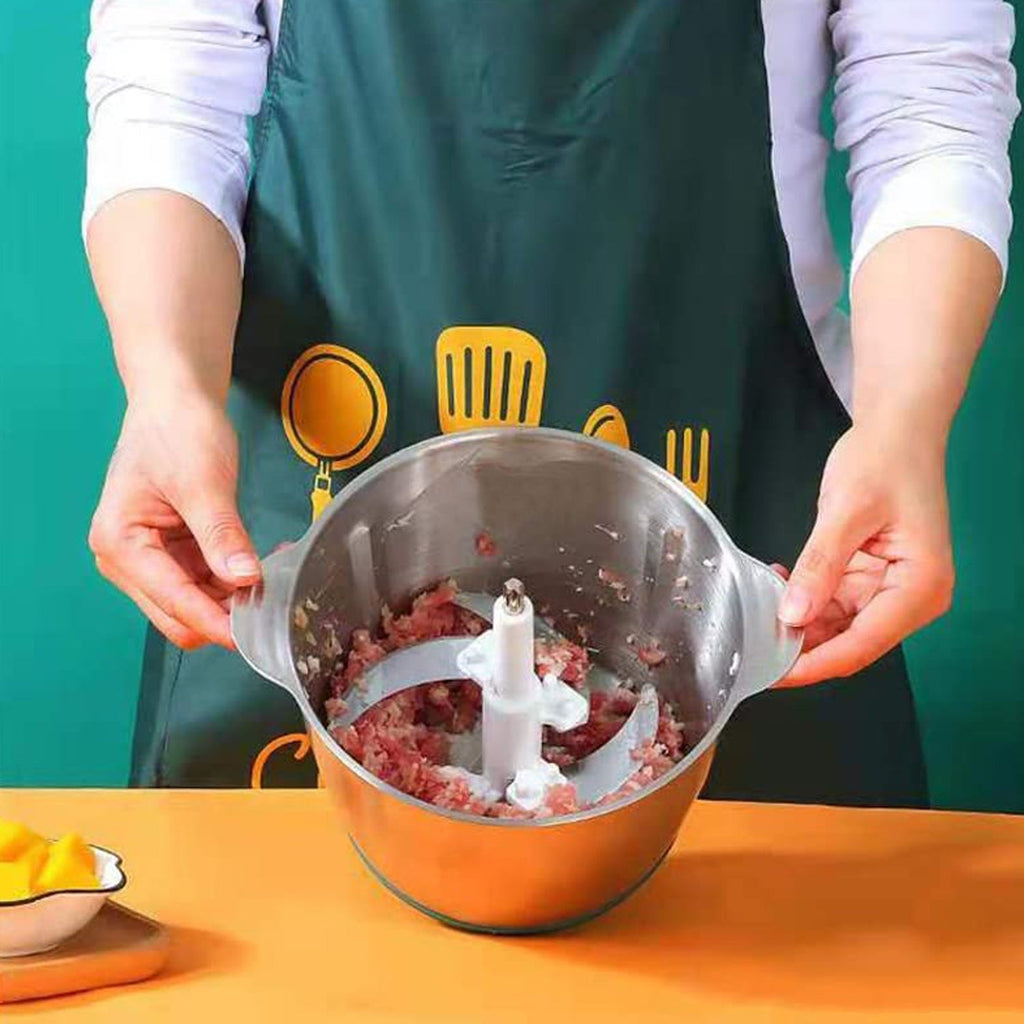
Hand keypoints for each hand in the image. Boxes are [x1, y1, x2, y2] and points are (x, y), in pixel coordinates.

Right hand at [89, 391, 259, 648]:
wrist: (177, 400)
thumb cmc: (178, 430)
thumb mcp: (203, 482)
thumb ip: (221, 534)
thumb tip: (244, 578)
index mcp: (119, 543)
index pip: (172, 602)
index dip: (215, 622)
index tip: (254, 634)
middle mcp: (128, 560)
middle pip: (180, 614)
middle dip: (225, 614)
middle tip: (274, 602)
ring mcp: (152, 559)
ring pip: (198, 603)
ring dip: (234, 599)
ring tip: (276, 577)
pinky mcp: (175, 552)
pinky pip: (207, 582)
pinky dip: (235, 580)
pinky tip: (264, 565)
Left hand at [775, 424, 954, 685]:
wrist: (896, 429)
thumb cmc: (885, 460)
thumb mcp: (846, 512)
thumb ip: (820, 566)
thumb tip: (794, 615)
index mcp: (920, 587)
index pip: (863, 644)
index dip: (816, 663)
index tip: (776, 674)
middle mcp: (910, 596)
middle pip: (850, 641)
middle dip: (803, 647)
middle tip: (753, 648)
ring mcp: (890, 588)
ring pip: (836, 625)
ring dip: (798, 622)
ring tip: (758, 612)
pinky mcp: (869, 576)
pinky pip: (832, 601)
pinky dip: (803, 599)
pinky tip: (778, 584)